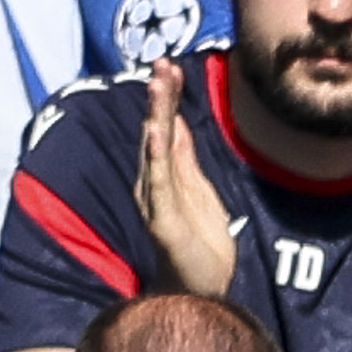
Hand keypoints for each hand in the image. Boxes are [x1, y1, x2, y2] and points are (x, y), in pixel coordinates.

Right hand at [135, 56, 247, 298]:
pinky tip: (156, 134)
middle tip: (161, 64)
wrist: (199, 287)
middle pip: (155, 132)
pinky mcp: (162, 219)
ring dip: (156, 117)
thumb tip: (176, 120)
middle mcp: (153, 183)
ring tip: (158, 87)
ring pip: (154, 150)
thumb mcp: (197, 189)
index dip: (166, 98)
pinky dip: (155, 157)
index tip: (169, 66)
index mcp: (165, 174)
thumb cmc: (198, 242)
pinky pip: (158, 183)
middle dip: (159, 98)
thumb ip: (184, 157)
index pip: (164, 128)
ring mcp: (156, 199)